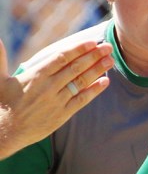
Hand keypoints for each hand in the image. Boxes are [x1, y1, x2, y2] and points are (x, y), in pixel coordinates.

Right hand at [0, 38, 112, 158]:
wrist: (5, 131)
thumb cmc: (2, 103)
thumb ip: (0, 58)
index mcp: (35, 75)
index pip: (62, 58)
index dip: (79, 49)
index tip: (92, 42)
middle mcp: (48, 87)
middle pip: (75, 68)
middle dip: (93, 56)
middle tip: (108, 47)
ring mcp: (57, 101)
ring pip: (81, 82)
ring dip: (97, 70)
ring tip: (110, 60)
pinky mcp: (62, 114)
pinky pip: (81, 100)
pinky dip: (94, 90)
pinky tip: (105, 81)